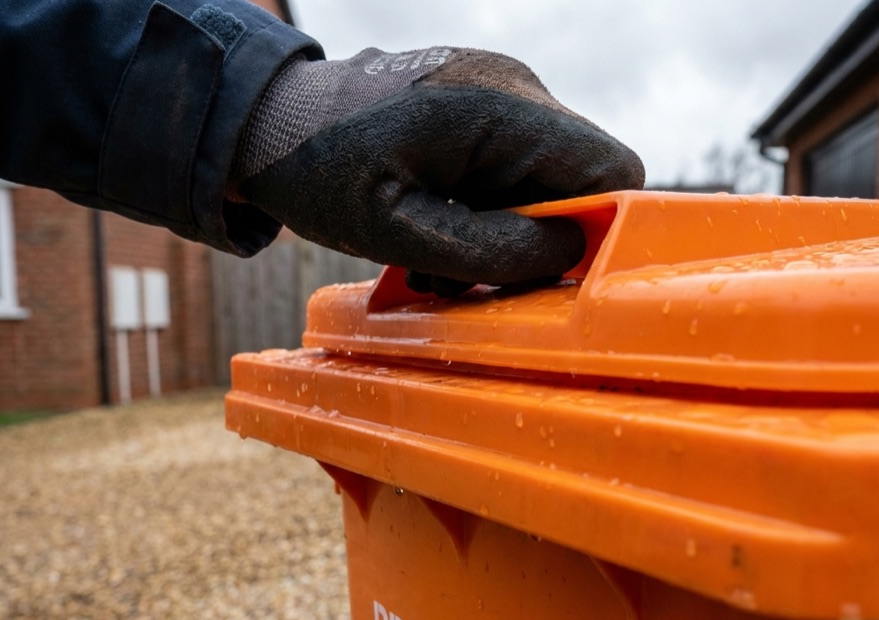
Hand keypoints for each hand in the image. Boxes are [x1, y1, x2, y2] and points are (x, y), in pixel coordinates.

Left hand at [235, 48, 644, 294]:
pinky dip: (486, 209)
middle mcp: (513, 88)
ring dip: (504, 231)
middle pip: (578, 181)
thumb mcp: (396, 229)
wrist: (268, 119)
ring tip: (437, 254)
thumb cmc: (318, 170)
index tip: (539, 270)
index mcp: (498, 109)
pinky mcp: (481, 105)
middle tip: (467, 270)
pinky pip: (513, 168)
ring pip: (544, 181)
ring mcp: (498, 91)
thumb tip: (569, 253)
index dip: (593, 230)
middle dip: (535, 239)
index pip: (610, 169)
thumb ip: (488, 248)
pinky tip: (435, 225)